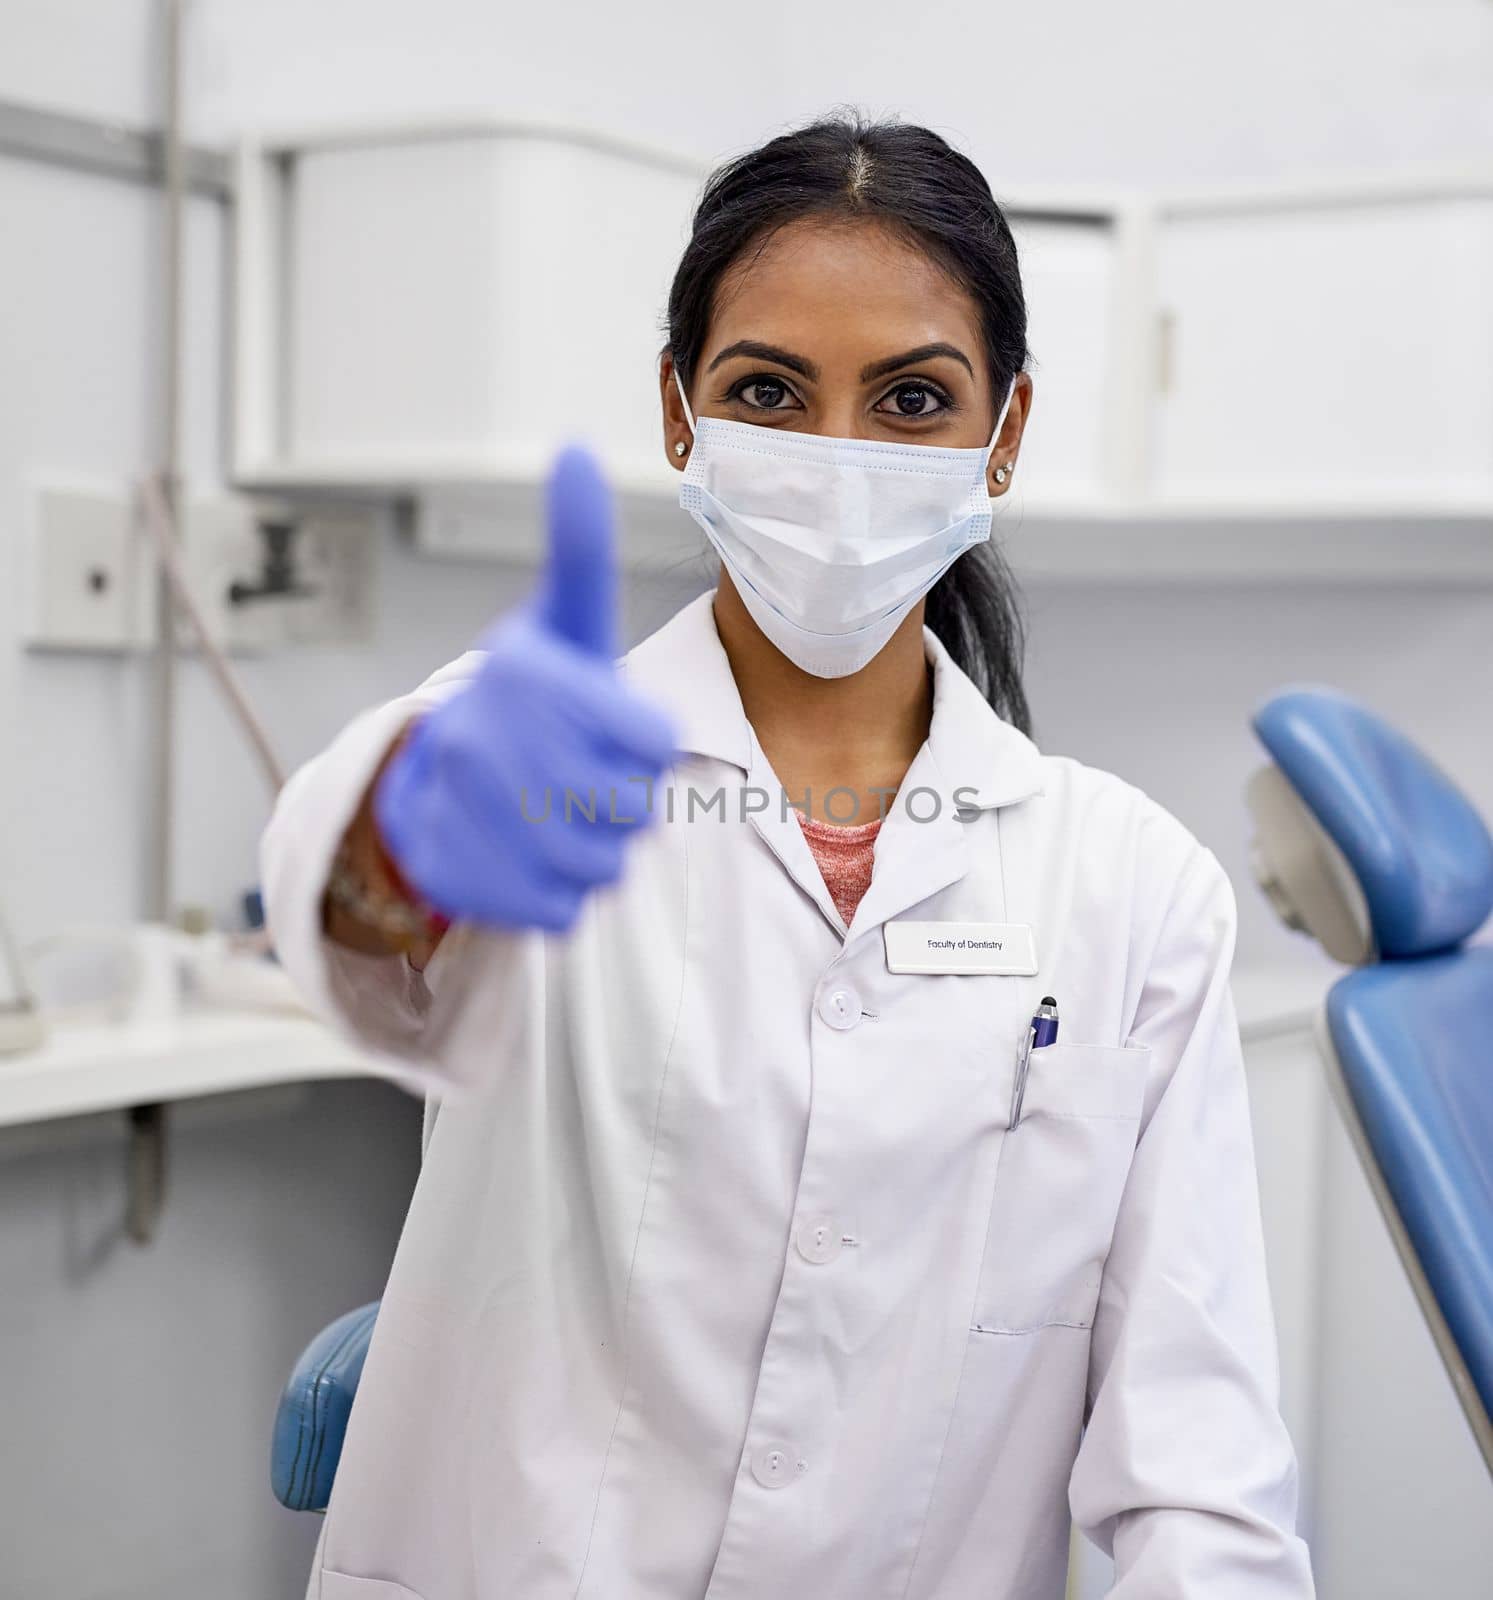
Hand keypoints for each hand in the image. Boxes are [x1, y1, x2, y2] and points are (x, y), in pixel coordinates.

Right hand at [373, 447, 676, 931]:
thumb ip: (577, 547)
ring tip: (553, 813)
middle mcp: (485, 740)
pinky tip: (526, 856)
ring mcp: (465, 816)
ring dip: (596, 850)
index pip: (654, 742)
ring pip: (603, 868)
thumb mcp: (560, 622)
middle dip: (622, 802)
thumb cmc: (524, 700)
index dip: (644, 743)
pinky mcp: (459, 885)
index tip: (606, 727)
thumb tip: (572, 448)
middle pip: (632, 812)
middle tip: (578, 775)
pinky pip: (564, 912)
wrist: (428, 779)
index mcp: (524, 672)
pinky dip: (560, 894)